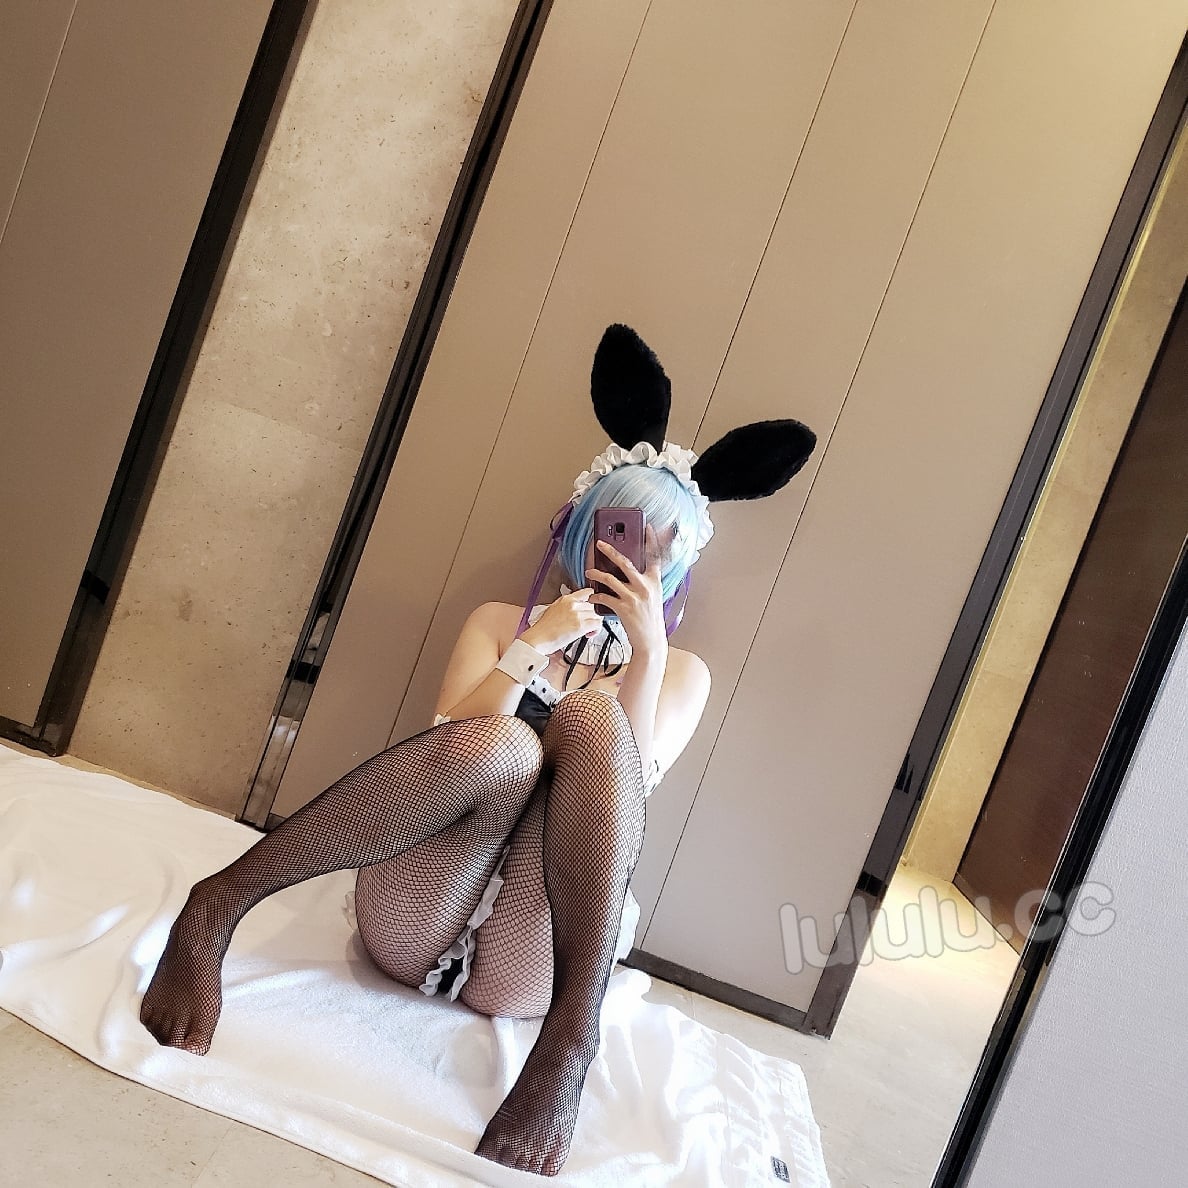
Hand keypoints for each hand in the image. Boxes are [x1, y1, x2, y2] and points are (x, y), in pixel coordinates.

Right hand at [519, 586, 603, 654]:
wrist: (538, 638)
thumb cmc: (543, 628)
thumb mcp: (554, 609)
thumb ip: (567, 605)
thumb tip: (577, 608)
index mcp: (566, 598)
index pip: (588, 592)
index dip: (594, 600)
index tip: (594, 607)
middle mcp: (573, 604)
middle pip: (595, 605)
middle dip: (594, 614)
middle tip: (590, 622)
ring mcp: (577, 614)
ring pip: (598, 614)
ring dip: (596, 623)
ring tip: (588, 630)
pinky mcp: (580, 625)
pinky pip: (597, 624)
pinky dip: (596, 630)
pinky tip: (588, 634)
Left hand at [585, 522, 668, 659]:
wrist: (651, 641)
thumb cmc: (651, 620)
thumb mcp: (653, 598)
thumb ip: (645, 583)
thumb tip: (630, 572)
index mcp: (654, 581)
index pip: (654, 556)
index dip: (651, 539)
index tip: (647, 526)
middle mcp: (645, 586)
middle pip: (625, 562)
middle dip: (610, 550)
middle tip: (599, 543)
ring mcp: (634, 597)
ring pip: (610, 579)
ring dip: (597, 574)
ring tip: (589, 572)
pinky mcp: (624, 608)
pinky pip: (605, 597)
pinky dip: (596, 596)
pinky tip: (592, 597)